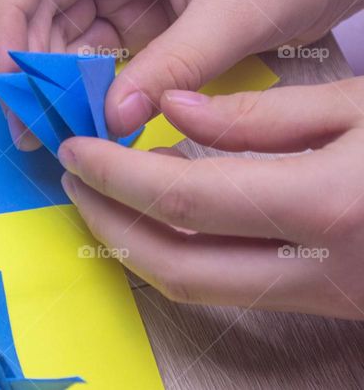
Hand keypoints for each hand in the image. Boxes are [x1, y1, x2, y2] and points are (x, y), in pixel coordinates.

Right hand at [0, 0, 363, 148]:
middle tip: (25, 118)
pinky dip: (74, 78)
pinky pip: (82, 42)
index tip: (7, 74)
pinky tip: (78, 111)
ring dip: (43, 74)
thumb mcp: (235, 12)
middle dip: (20, 55)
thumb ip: (171, 66)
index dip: (6, 12)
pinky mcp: (125, 4)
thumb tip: (109, 121)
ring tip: (50, 125)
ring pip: (49, 22)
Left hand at [58, 81, 363, 318]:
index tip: (74, 148)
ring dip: (140, 242)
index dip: (117, 175)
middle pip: (178, 267)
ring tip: (109, 186)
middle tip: (73, 178)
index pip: (186, 201)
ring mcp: (325, 298)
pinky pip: (231, 286)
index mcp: (325, 206)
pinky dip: (184, 250)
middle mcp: (319, 270)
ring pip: (201, 288)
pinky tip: (170, 205)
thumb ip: (260, 115)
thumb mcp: (358, 105)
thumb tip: (170, 108)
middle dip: (109, 223)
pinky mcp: (326, 303)